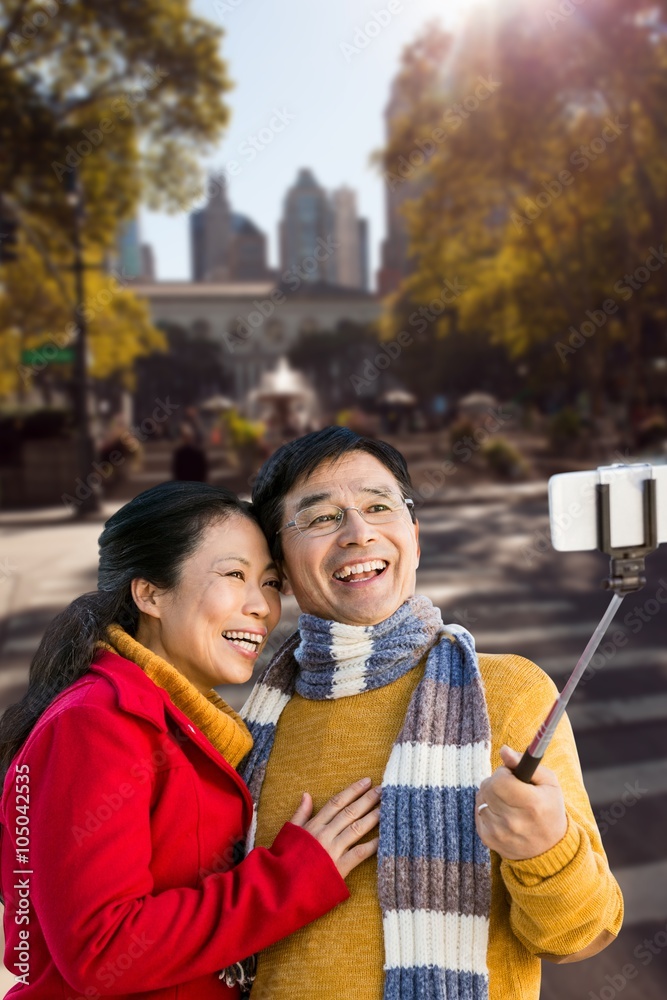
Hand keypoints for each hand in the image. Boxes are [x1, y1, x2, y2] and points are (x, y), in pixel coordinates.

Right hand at [289, 777, 380, 877]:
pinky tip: (385, 836)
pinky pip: (359, 853)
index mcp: (314, 826)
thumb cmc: (284, 860)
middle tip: (383, 789)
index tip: (367, 781)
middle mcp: (325, 834)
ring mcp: (332, 851)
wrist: (283, 888)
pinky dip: (373, 844)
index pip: (337, 803)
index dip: (353, 790)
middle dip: (368, 799)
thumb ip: (300, 814)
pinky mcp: (339, 868)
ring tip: (387, 807)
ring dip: (373, 816)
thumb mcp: (289, 833)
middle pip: (350, 812)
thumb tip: (307, 794)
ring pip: (357, 828)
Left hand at [475, 745, 567, 860]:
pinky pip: (477, 813)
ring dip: (490, 796)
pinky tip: (501, 815)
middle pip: (487, 788)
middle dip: (495, 782)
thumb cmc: (549, 809)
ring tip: (507, 802)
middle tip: (509, 788)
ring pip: (480, 800)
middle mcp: (514, 822)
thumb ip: (524, 763)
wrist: (550, 848)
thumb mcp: (548, 782)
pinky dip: (487, 810)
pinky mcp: (489, 840)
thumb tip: (504, 750)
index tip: (512, 777)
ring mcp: (499, 833)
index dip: (503, 774)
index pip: (499, 780)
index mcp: (531, 804)